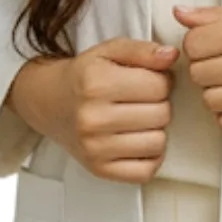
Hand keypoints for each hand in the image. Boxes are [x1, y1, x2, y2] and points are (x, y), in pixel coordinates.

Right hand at [7, 37, 178, 183]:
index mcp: (97, 83)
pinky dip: (150, 157)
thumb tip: (172, 56)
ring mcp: (95, 148)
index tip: (149, 80)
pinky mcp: (99, 170)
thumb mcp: (110, 51)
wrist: (50, 102)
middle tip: (144, 100)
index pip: (159, 85)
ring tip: (140, 118)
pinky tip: (138, 140)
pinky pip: (145, 171)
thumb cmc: (85, 76)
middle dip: (160, 103)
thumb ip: (143, 50)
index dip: (162, 80)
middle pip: (161, 114)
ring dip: (156, 129)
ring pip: (157, 142)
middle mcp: (93, 118)